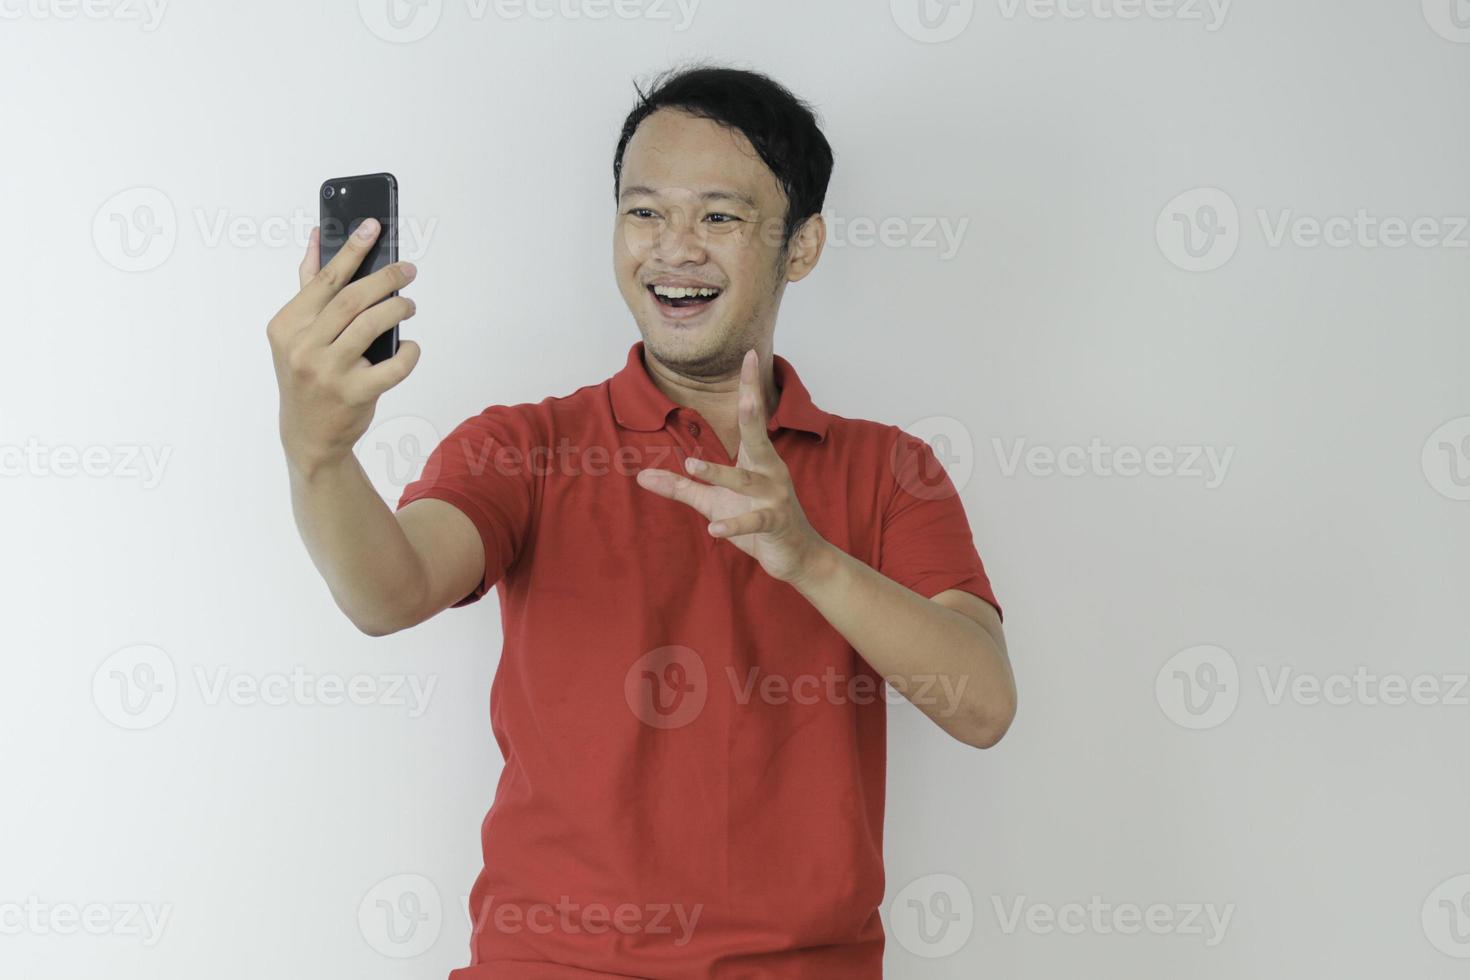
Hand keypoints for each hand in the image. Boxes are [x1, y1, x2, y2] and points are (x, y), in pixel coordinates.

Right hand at [266, 220, 420, 475]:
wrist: (309, 435)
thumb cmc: (307, 375)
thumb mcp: (297, 333)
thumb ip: (308, 286)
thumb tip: (316, 238)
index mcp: (287, 325)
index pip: (324, 279)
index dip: (351, 250)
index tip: (373, 226)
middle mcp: (303, 347)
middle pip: (351, 298)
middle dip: (385, 278)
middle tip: (408, 270)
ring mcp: (327, 372)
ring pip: (370, 325)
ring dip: (397, 308)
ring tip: (409, 304)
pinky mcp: (353, 394)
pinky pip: (392, 367)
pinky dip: (409, 353)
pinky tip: (411, 346)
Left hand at [635, 349, 831, 584]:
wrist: (795, 555)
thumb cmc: (756, 521)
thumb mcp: (713, 502)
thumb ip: (681, 487)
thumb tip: (641, 476)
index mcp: (757, 459)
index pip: (752, 418)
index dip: (750, 387)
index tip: (748, 355)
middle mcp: (770, 471)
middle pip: (758, 437)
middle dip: (752, 414)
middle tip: (747, 395)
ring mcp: (775, 497)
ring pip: (746, 480)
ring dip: (719, 473)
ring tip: (693, 465)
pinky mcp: (775, 523)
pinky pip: (753, 520)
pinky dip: (733, 524)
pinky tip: (714, 529)